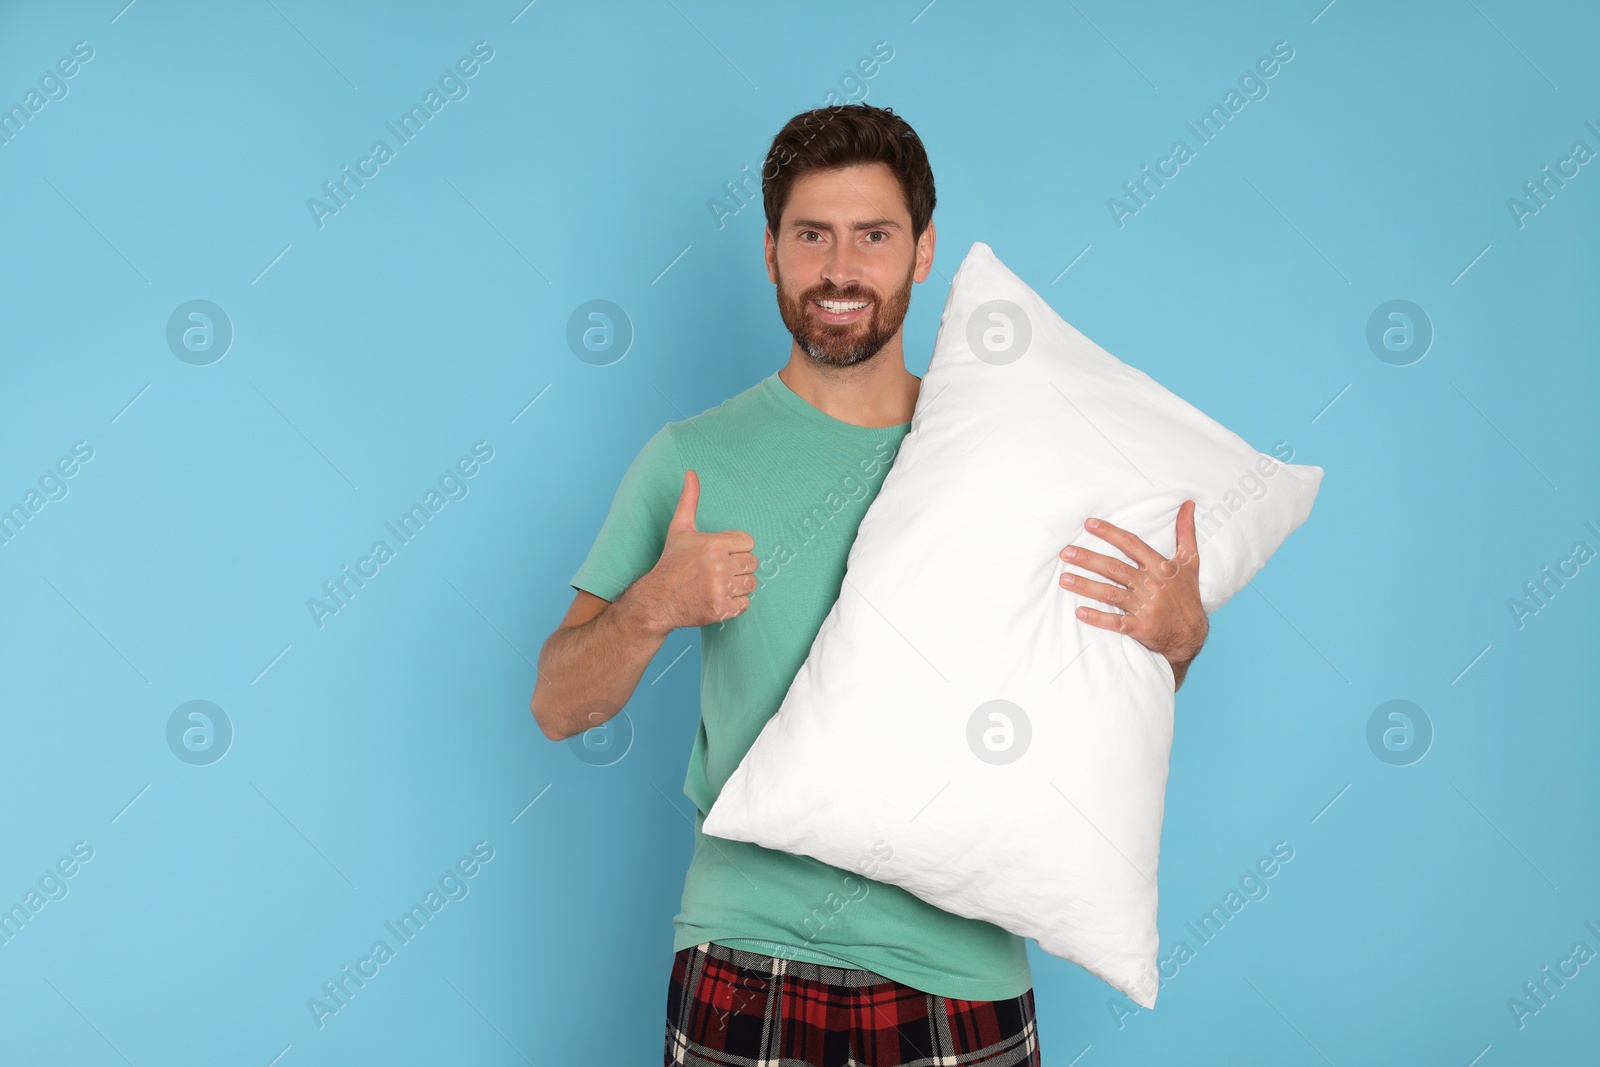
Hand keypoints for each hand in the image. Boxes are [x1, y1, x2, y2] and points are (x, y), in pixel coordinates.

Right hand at [637, 469, 757, 632]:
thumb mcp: (680, 528)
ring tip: (721, 583)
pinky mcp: (721, 609)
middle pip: (753, 562)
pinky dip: (736, 602)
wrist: (658, 599)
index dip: (737, 547)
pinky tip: (720, 597)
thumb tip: (691, 472)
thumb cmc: (672, 562)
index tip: (722, 553)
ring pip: (751, 583)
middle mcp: (719, 566)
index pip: (749, 542)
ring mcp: (720, 589)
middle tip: (721, 570)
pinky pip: (746, 603)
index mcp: (713, 544)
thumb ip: (690, 499)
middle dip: (739, 566)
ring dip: (739, 584)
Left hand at [1058, 500, 1208, 686]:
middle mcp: (1151, 584)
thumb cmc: (1187, 594)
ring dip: (1086, 586)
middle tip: (1066, 552)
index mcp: (1160, 567)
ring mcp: (1145, 607)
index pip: (1131, 544)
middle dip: (1089, 559)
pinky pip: (1116, 622)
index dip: (1110, 533)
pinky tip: (1080, 612)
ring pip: (1111, 593)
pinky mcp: (1140, 627)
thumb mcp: (1190, 561)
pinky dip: (1098, 618)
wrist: (1192, 633)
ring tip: (1064, 580)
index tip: (1089, 524)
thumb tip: (1188, 503)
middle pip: (1115, 568)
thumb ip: (1186, 532)